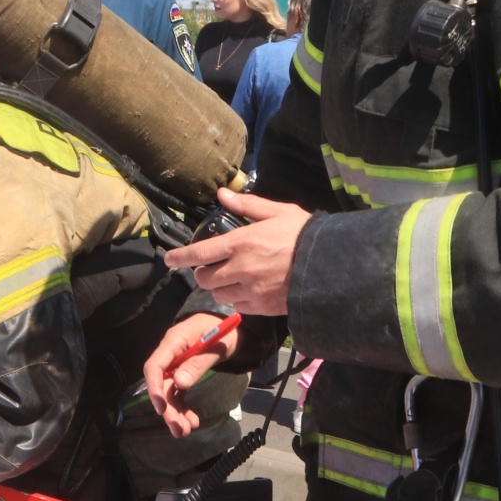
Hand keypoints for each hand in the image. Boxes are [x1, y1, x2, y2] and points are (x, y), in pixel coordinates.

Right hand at [144, 313, 239, 437]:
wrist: (234, 329)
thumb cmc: (225, 331)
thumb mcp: (216, 345)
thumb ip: (198, 363)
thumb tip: (179, 383)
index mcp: (174, 341)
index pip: (155, 366)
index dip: (155, 387)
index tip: (161, 408)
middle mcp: (171, 354)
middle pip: (162, 384)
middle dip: (168, 408)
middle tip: (179, 429)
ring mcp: (176, 364)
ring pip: (169, 392)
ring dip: (176, 412)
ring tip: (185, 432)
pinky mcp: (183, 373)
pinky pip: (179, 392)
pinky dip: (184, 407)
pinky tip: (192, 421)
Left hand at [164, 189, 312, 315]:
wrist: (331, 266)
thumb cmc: (304, 235)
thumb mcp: (277, 212)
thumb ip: (247, 204)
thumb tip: (222, 194)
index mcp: (241, 242)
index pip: (199, 253)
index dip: (179, 257)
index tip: (169, 259)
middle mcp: (241, 268)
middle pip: (205, 279)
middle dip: (203, 274)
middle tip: (211, 268)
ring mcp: (251, 290)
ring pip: (219, 295)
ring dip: (220, 288)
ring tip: (232, 279)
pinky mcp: (262, 307)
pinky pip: (238, 306)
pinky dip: (238, 300)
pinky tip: (248, 290)